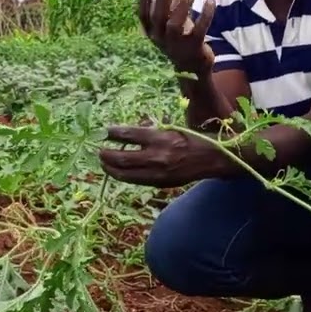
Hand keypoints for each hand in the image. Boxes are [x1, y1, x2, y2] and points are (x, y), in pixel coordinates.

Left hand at [98, 125, 224, 187]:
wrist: (211, 159)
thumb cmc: (192, 139)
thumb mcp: (171, 129)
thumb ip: (151, 132)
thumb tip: (128, 133)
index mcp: (160, 138)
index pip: (129, 135)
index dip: (113, 134)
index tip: (105, 132)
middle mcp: (157, 156)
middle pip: (122, 158)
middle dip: (107, 155)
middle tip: (99, 151)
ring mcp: (158, 172)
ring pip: (126, 174)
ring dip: (112, 169)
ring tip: (104, 164)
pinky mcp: (160, 182)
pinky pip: (137, 180)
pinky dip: (125, 176)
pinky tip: (120, 172)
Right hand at [138, 0, 215, 73]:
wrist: (192, 66)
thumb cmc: (180, 37)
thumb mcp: (174, 18)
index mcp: (152, 32)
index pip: (143, 13)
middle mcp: (161, 39)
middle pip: (158, 16)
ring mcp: (176, 45)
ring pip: (175, 24)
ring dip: (182, 4)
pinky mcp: (194, 48)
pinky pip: (199, 30)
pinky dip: (205, 15)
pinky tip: (211, 1)